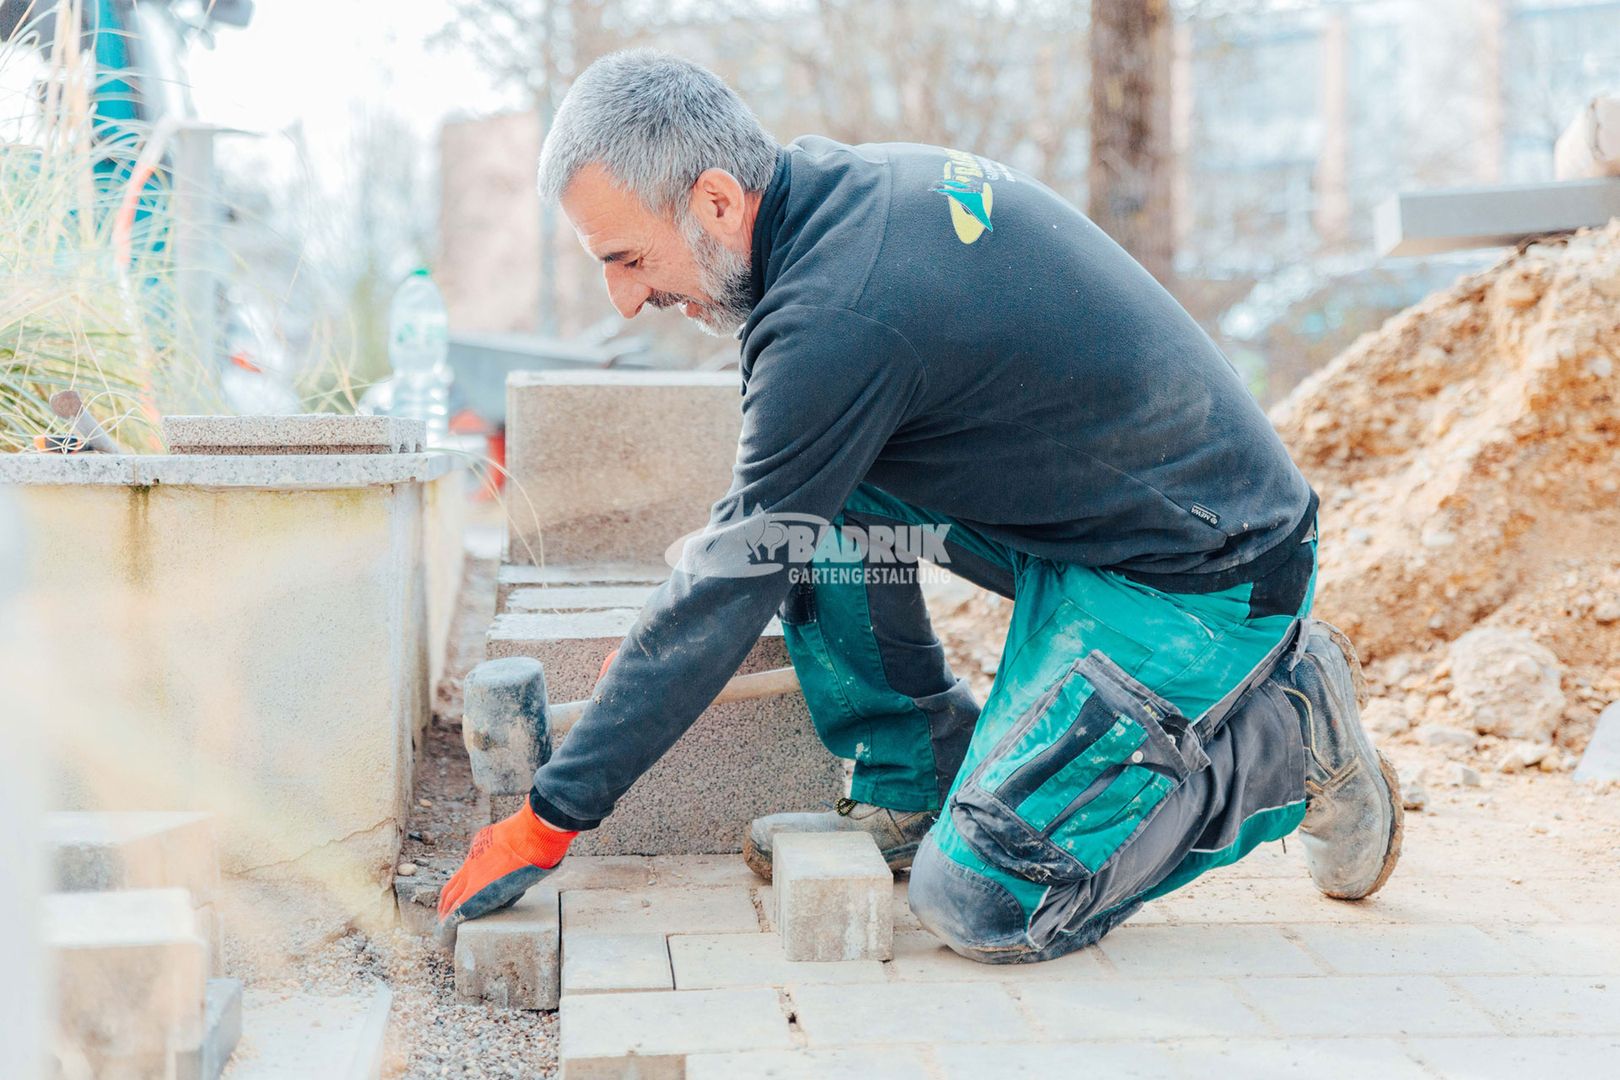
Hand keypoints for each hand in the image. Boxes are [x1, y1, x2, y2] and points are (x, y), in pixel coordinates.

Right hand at [437, 798, 577, 931]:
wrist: (533, 834)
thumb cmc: (531, 866)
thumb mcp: (516, 891)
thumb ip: (501, 899)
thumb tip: (496, 902)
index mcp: (477, 890)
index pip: (456, 910)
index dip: (449, 923)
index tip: (446, 933)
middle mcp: (469, 874)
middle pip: (449, 897)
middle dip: (444, 912)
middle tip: (443, 923)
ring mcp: (472, 857)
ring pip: (454, 880)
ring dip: (448, 895)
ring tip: (445, 906)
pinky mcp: (478, 844)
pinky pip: (469, 862)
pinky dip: (465, 875)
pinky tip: (468, 879)